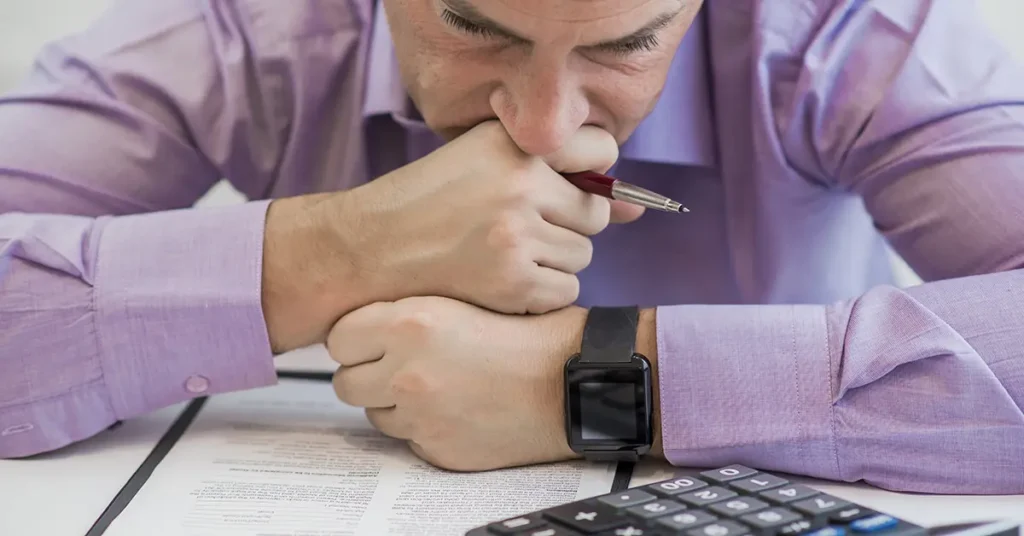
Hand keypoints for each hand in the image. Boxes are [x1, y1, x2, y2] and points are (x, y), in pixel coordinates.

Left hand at [327, 296, 588, 470]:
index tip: (371, 340)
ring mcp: (419, 416)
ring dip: (395, 403)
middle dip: (367, 375)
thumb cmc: (529, 334)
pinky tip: (458, 409)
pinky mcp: (437, 449)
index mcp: (410, 323)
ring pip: (375, 414)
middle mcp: (406, 371)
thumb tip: (369, 324)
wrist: (571, 381)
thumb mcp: (465, 298)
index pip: (338, 338)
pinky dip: (425, 428)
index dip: (356, 339)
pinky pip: (409, 440)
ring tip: (439, 386)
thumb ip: (410, 312)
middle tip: (399, 366)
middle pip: (346, 382)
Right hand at [329, 121, 644, 315]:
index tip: (564, 190)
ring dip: (554, 261)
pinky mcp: (512, 282)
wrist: (371, 249)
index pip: (603, 152)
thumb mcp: (485, 163)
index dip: (589, 176)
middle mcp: (520, 185)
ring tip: (505, 254)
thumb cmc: (427, 202)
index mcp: (513, 145)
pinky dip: (541, 292)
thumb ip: (561, 175)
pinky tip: (503, 281)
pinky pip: (564, 291)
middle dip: (568, 225)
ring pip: (582, 256)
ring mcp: (517, 236)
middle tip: (522, 229)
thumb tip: (636, 208)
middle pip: (595, 214)